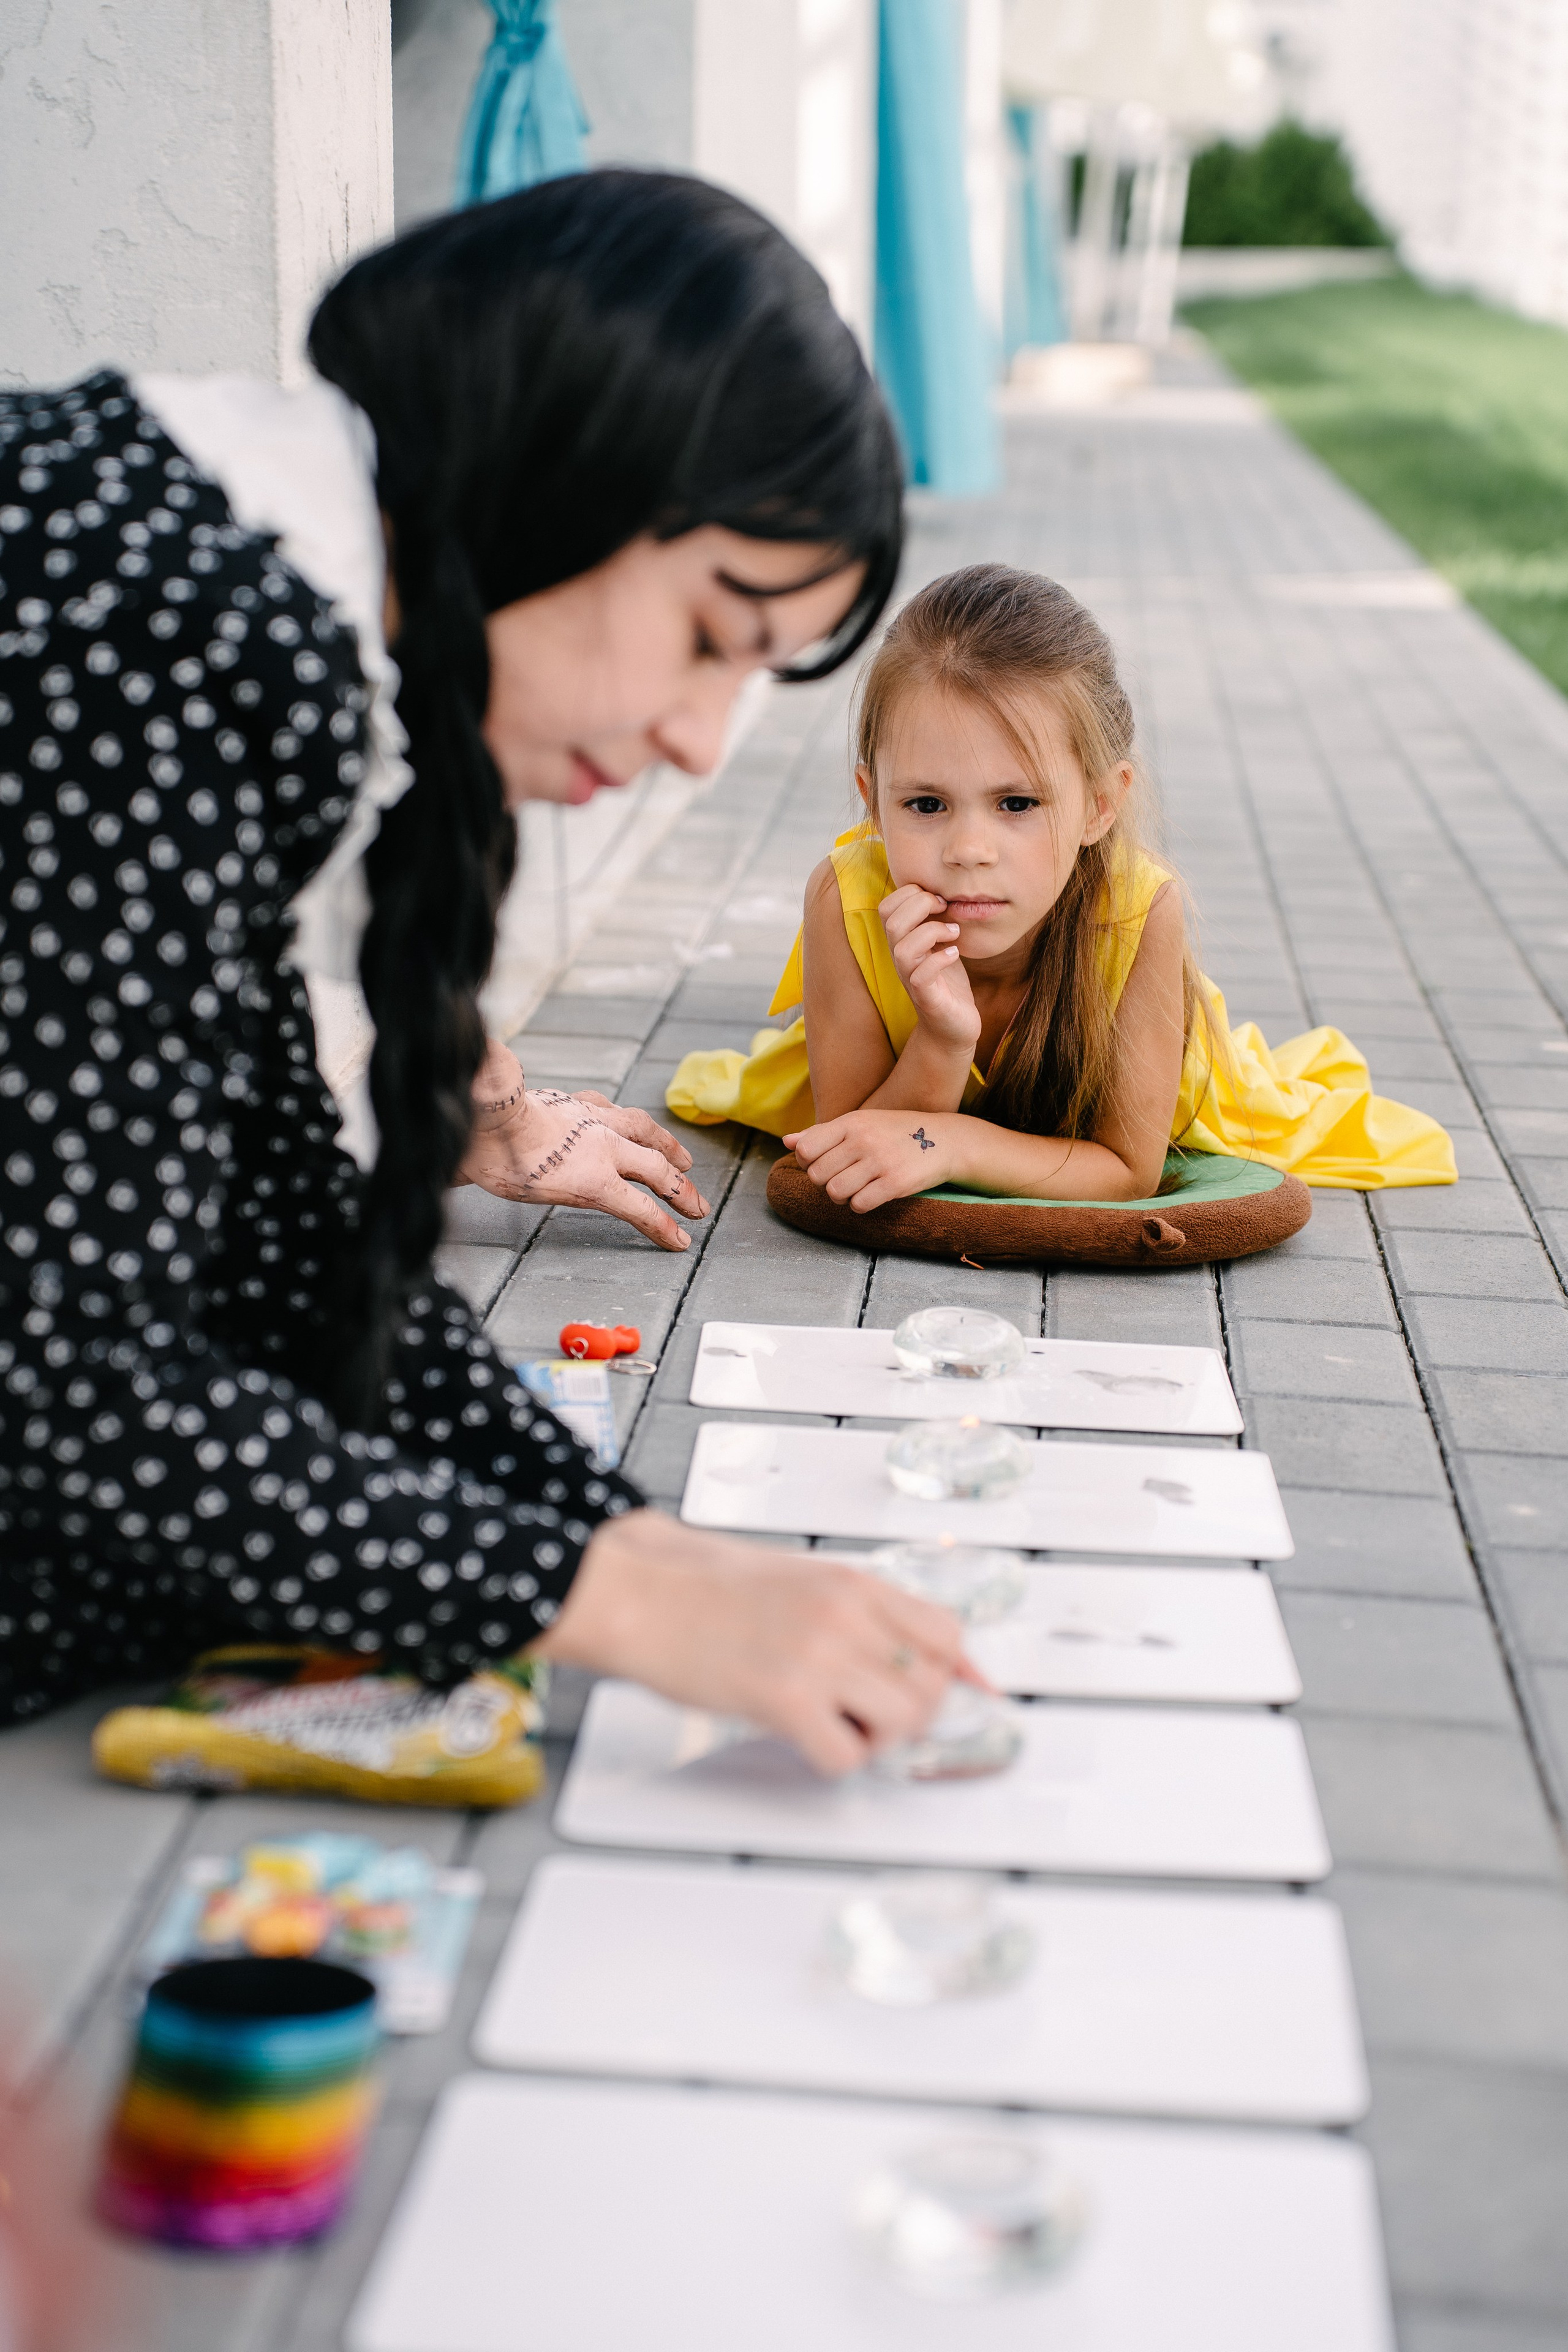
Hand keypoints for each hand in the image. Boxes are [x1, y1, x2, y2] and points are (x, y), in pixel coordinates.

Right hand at [457, 1045, 708, 1249]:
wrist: (482, 1122)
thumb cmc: (479, 1119)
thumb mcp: (504, 1102)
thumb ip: (510, 1101)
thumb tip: (488, 1099)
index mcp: (571, 1105)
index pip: (611, 1110)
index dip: (631, 1125)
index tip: (644, 1135)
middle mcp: (593, 1121)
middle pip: (644, 1132)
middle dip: (670, 1151)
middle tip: (687, 1166)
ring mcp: (601, 1150)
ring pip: (654, 1168)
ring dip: (679, 1189)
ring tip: (697, 1208)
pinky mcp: (598, 1184)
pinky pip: (641, 1207)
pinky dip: (662, 1224)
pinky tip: (677, 1239)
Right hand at [535, 1510, 986, 1774]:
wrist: (642, 1592)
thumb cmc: (708, 1586)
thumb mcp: (801, 1579)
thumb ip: (859, 1612)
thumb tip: (913, 1655)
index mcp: (854, 1583)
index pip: (948, 1636)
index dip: (953, 1676)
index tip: (944, 1697)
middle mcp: (846, 1615)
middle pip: (932, 1687)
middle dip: (908, 1714)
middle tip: (867, 1714)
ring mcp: (818, 1655)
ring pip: (903, 1723)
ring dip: (875, 1738)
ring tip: (832, 1722)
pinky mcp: (784, 1698)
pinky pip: (847, 1755)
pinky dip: (832, 1758)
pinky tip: (801, 1735)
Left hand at [784, 1106, 951, 1211]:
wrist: (945, 1139)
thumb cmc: (895, 1132)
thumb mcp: (860, 1123)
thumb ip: (822, 1133)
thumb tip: (787, 1142)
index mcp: (851, 1122)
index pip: (806, 1150)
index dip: (807, 1163)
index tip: (824, 1164)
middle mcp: (863, 1139)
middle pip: (817, 1175)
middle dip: (825, 1182)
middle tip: (843, 1178)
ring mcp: (879, 1161)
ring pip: (834, 1192)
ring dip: (841, 1197)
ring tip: (854, 1189)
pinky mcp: (895, 1183)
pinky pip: (858, 1205)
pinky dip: (859, 1205)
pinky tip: (871, 1195)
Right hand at [879, 883, 980, 1055]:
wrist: (954, 1026)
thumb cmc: (948, 982)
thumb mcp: (940, 943)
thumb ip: (935, 919)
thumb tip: (941, 890)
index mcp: (902, 941)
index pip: (886, 906)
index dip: (909, 893)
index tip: (939, 899)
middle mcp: (901, 959)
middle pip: (892, 921)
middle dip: (922, 905)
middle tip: (946, 910)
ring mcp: (911, 978)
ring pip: (902, 948)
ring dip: (932, 932)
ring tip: (954, 934)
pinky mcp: (927, 998)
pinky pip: (921, 975)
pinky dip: (941, 959)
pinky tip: (956, 954)